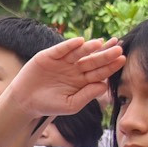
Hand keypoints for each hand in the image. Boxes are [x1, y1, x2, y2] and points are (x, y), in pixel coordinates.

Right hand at [3, 38, 126, 117]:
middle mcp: (75, 68)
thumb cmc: (49, 105)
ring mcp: (62, 61)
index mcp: (82, 80)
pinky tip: (79, 41)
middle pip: (92, 60)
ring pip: (78, 53)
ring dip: (89, 48)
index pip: (99, 72)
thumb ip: (87, 95)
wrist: (25, 102)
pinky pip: (61, 49)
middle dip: (104, 54)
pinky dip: (69, 45)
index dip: (110, 66)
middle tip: (118, 48)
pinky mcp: (49, 55)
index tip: (122, 60)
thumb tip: (105, 86)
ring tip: (100, 43)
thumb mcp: (71, 104)